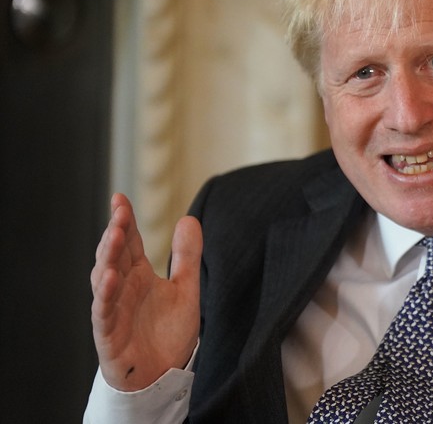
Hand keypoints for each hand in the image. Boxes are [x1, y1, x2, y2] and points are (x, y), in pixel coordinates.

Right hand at [90, 193, 202, 390]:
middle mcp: (123, 288)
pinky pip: (104, 311)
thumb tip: (189, 218)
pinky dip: (105, 294)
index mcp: (138, 275)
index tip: (120, 198)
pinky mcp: (108, 333)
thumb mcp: (186, 289)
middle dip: (116, 233)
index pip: (129, 242)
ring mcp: (113, 309)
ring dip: (108, 256)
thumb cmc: (168, 333)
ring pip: (103, 278)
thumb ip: (187, 256)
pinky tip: (111, 277)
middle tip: (120, 211)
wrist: (164, 375)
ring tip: (115, 235)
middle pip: (115, 255)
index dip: (125, 221)